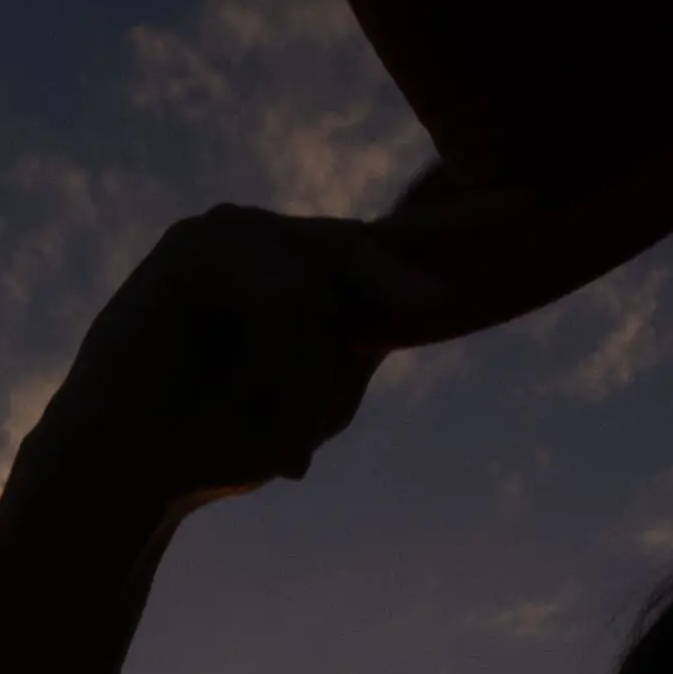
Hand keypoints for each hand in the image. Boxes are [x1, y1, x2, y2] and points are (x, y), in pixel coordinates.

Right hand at [30, 205, 455, 516]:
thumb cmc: (223, 441)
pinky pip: (281, 303)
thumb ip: (364, 341)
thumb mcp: (319, 397)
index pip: (404, 237)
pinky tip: (237, 403)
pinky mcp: (193, 244)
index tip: (541, 199)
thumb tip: (419, 294)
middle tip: (329, 425)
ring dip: (303, 393)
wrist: (131, 474)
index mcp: (315, 272)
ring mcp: (234, 231)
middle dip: (358, 345)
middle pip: (372, 263)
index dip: (469, 221)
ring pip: (324, 302)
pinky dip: (271, 372)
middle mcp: (279, 238)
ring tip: (278, 453)